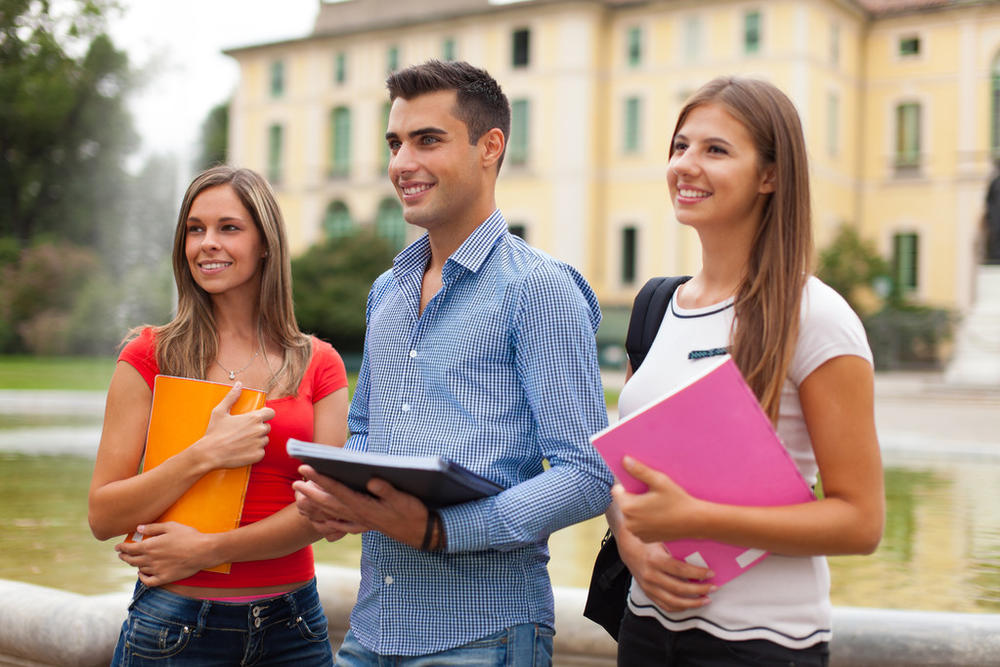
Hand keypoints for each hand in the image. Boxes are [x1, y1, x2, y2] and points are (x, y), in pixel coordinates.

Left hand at [115, 522, 214, 585]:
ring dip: (134, 564)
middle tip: (122, 554)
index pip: (128, 549)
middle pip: (131, 560)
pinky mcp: (164, 578)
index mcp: (149, 546)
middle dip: (124, 556)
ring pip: (139, 569)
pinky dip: (142, 578)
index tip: (117, 547)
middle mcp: (150, 559)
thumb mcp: (170, 526)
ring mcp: (157, 570)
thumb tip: (138, 528)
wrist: (203, 551)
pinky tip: (142, 574)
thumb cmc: (188, 536)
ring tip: (133, 561)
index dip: (121, 548)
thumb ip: (152, 527)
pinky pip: (148, 581)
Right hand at [196, 382, 275, 469]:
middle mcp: (259, 430)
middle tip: (244, 431)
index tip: (259, 417)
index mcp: (253, 418)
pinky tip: (243, 450)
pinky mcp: (258, 455)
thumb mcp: (220, 411)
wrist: (209, 454)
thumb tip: (239, 385)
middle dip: (258, 428)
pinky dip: (254, 451)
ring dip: (257, 440)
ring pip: (264, 439)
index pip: (270, 413)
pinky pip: (261, 451)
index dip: (265, 414)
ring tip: (242, 441)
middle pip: (266, 427)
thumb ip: (231, 397)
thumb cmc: (214, 433)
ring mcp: (259, 443)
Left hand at [292, 465, 429, 548]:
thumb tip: (372, 480)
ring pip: (332, 514)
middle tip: (295, 482)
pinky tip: (321, 522)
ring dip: (315, 506)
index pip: (337, 490)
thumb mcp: (403, 499)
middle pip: (329, 503)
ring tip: (301, 498)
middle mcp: (358, 515)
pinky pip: (342, 526)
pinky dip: (329, 523)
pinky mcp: (366, 526)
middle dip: (310, 492)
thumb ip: (386, 490)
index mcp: (364, 506)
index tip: (306, 469)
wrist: (421, 534)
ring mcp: (361, 522)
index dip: (320, 478)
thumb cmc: (413, 513)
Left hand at [613, 455, 700, 542]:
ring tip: (656, 506)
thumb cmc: (677, 500)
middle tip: (652, 496)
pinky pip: (639, 526)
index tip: (640, 486)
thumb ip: (639, 470)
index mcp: (628, 507)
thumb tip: (624, 460)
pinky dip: (645, 521)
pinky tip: (659, 517)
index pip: (616, 491)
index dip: (627, 486)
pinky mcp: (644, 539)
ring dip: (638, 510)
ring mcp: (636, 533)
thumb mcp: (659, 481)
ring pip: (631, 516)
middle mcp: (628, 523)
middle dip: (633, 498)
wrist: (694, 522)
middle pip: (624, 504)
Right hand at [615, 522, 715, 611]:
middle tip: (714, 587)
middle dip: (699, 590)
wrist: (627, 547)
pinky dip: (680, 608)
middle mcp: (650, 576)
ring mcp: (648, 587)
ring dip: (692, 603)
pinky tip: (691, 604)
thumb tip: (702, 549)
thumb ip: (677, 546)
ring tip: (706, 599)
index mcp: (655, 560)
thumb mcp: (661, 539)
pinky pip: (665, 606)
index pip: (680, 570)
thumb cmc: (648, 541)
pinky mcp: (648, 593)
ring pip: (673, 602)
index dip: (697, 573)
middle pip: (679, 588)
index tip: (711, 573)